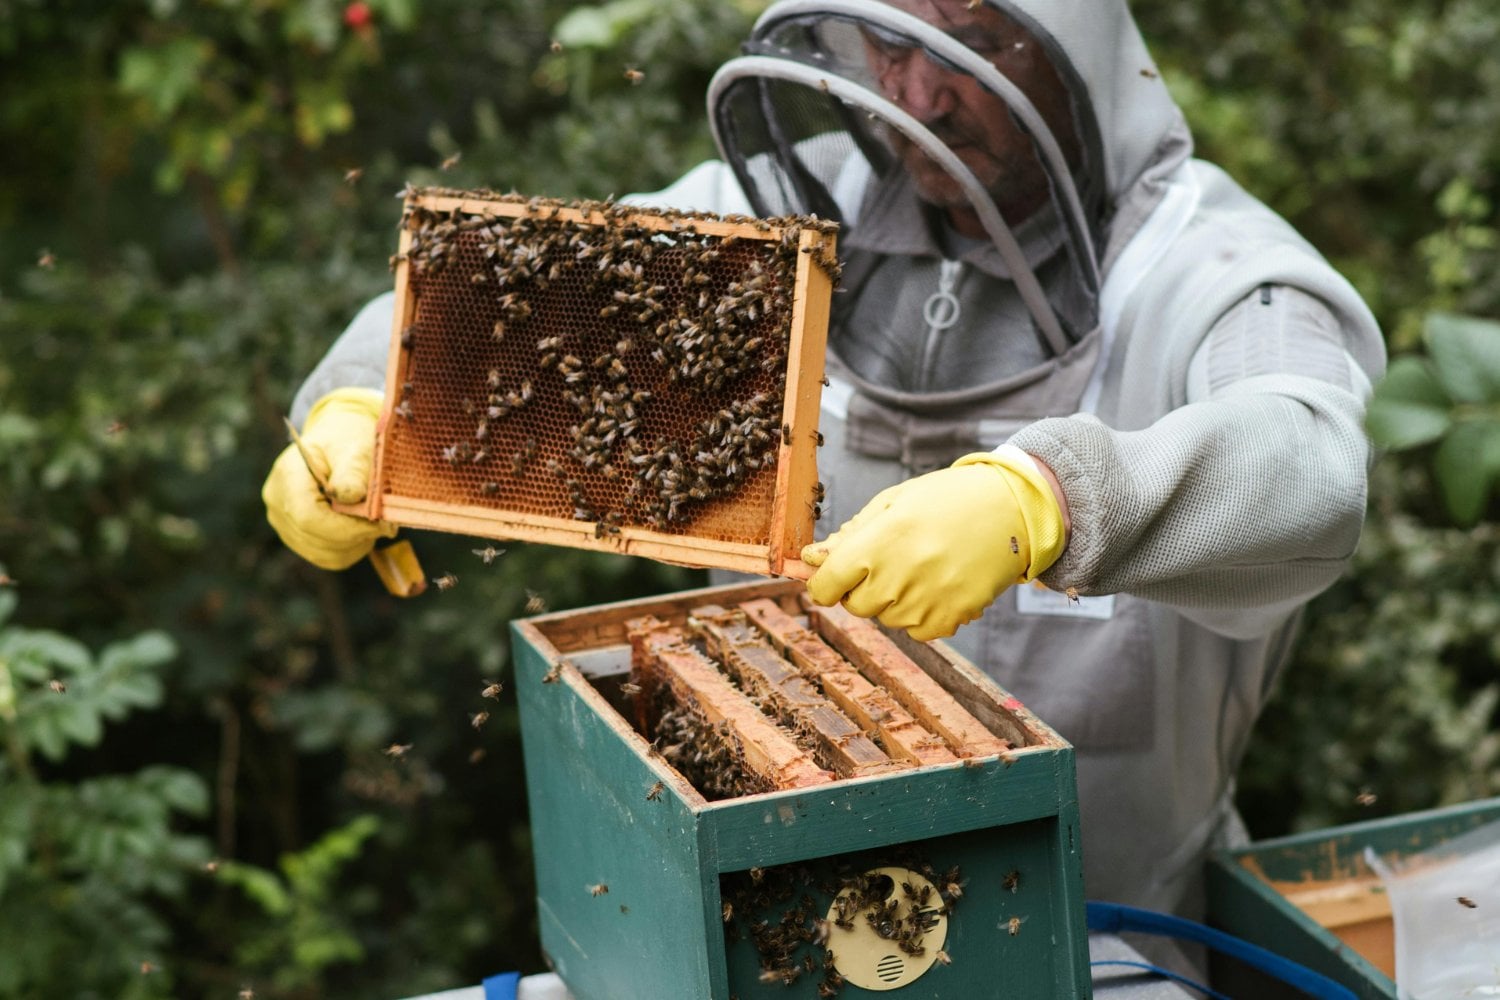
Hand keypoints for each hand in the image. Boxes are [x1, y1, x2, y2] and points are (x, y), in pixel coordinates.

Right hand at [261, 388, 396, 569]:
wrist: (336, 444)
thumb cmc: (347, 441)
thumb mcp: (355, 448)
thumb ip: (353, 471)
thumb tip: (351, 497)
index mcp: (288, 475)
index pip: (308, 516)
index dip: (347, 527)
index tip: (379, 522)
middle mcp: (277, 502)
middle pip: (317, 539)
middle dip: (358, 534)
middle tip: (387, 521)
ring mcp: (283, 523)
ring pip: (325, 554)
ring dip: (357, 543)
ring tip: (373, 520)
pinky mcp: (297, 537)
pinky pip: (328, 557)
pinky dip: (351, 548)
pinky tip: (361, 528)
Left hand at [800, 448, 1066, 640]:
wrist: (1012, 511)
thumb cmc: (947, 500)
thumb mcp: (893, 503)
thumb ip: (850, 535)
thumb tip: (810, 558)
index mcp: (881, 541)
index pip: (826, 585)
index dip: (822, 582)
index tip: (830, 575)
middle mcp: (901, 576)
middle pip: (854, 605)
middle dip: (860, 587)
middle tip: (889, 559)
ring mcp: (927, 602)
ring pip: (885, 618)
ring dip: (892, 599)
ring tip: (921, 565)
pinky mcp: (950, 619)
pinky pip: (915, 631)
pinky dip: (920, 613)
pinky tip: (938, 583)